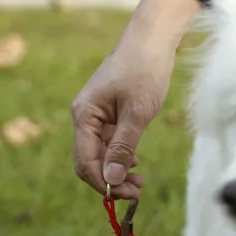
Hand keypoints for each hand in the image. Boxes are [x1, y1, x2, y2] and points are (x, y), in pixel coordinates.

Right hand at [71, 44, 170, 198]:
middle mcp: (84, 118)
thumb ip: (123, 147)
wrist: (151, 42)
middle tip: (137, 192)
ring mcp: (96, 116)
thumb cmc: (144, 71)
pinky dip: (121, 157)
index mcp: (84, 116)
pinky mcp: (108, 114)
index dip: (104, 183)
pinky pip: (109, 143)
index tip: (130, 194)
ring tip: (140, 183)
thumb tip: (111, 178)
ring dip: (117, 171)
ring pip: (101, 155)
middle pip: (89, 162)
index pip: (85, 162)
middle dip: (110, 180)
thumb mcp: (137, 113)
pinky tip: (136, 163)